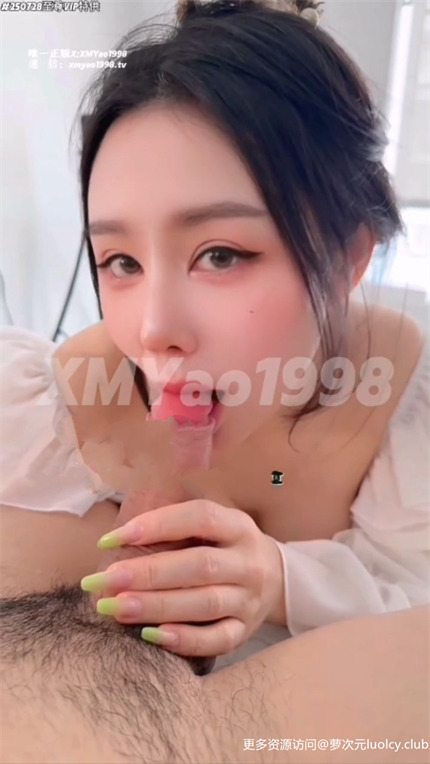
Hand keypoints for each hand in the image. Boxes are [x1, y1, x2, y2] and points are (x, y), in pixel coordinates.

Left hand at [81, 499, 286, 657]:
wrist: (275, 578)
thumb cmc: (223, 547)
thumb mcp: (212, 525)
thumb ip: (174, 526)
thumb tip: (116, 537)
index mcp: (238, 526)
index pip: (200, 517)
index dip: (156, 525)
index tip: (110, 539)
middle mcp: (249, 562)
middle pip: (200, 565)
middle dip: (148, 573)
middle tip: (104, 580)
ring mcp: (250, 599)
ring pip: (206, 604)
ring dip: (157, 606)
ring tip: (115, 607)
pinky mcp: (245, 630)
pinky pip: (218, 639)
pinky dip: (185, 639)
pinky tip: (151, 635)